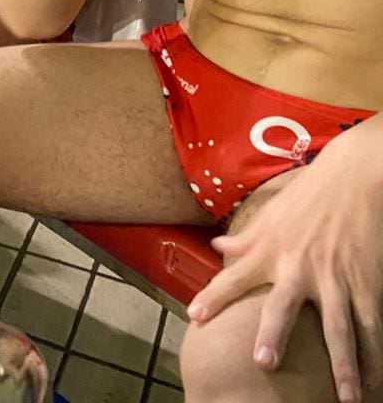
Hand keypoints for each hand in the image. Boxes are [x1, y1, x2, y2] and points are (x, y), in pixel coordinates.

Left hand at [188, 124, 382, 401]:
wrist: (356, 178)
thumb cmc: (310, 195)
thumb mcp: (272, 213)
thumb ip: (246, 238)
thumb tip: (217, 245)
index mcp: (270, 249)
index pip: (234, 276)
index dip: (213, 297)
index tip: (194, 318)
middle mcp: (298, 266)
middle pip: (283, 305)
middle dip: (273, 333)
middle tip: (264, 363)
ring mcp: (335, 277)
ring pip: (339, 328)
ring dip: (343, 366)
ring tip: (346, 399)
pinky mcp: (367, 283)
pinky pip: (372, 325)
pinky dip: (375, 355)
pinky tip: (376, 381)